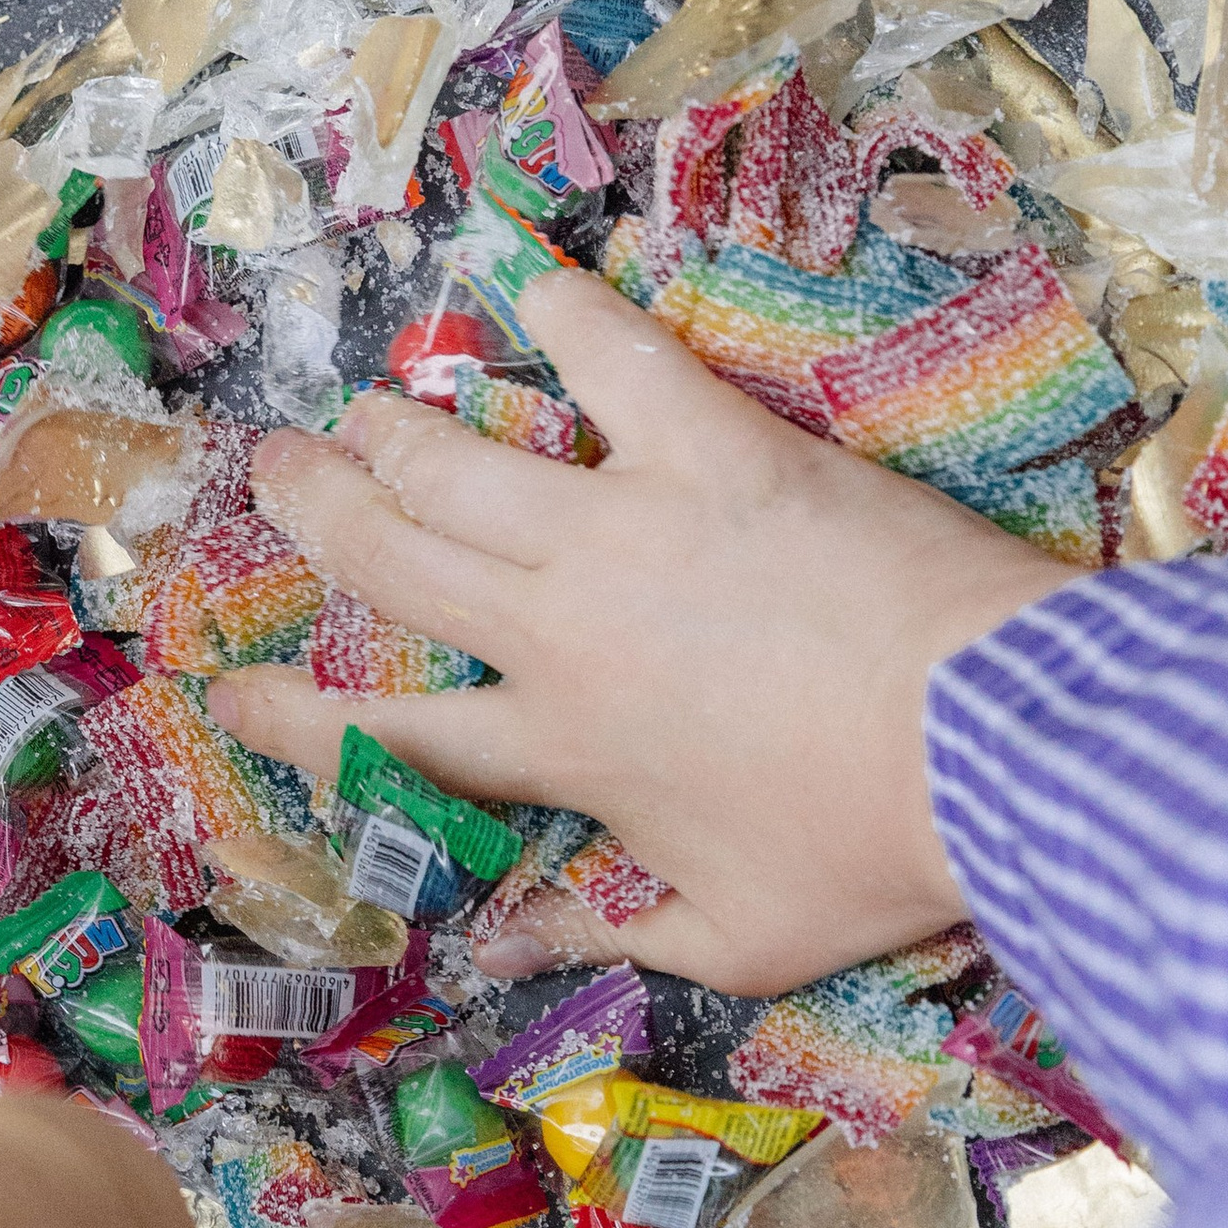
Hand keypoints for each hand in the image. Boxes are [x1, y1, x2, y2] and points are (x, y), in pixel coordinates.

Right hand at [211, 266, 1076, 996]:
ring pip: (462, 464)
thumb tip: (504, 951)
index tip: (230, 689)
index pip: (390, 737)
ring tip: (355, 408)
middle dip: (317, 516)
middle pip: (397, 562)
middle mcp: (559, 628)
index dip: (293, 716)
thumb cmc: (873, 851)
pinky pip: (613, 360)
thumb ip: (608, 937)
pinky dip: (563, 312)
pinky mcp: (711, 447)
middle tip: (273, 474)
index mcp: (562, 751)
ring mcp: (626, 526)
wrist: (997, 748)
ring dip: (394, 431)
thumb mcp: (736, 939)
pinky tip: (521, 276)